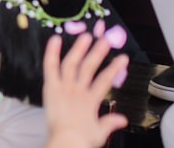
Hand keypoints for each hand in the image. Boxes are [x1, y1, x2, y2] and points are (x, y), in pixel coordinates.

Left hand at [43, 33, 127, 147]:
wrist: (65, 143)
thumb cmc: (80, 140)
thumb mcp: (99, 132)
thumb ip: (109, 122)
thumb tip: (121, 118)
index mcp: (91, 100)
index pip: (105, 80)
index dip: (115, 68)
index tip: (123, 58)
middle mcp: (77, 91)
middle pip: (89, 67)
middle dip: (98, 52)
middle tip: (105, 40)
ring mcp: (63, 87)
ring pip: (72, 63)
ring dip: (79, 49)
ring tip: (86, 36)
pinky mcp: (50, 87)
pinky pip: (51, 66)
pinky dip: (52, 52)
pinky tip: (56, 39)